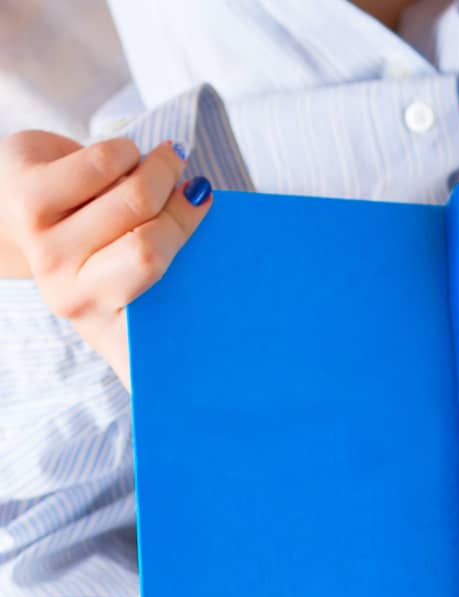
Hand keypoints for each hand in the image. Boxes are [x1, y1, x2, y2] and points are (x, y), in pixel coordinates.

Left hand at [0, 130, 212, 389]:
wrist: (10, 212)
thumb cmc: (94, 247)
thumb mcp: (133, 291)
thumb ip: (173, 309)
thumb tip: (248, 365)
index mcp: (108, 331)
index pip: (142, 362)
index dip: (177, 377)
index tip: (230, 394)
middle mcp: (73, 301)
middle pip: (151, 251)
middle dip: (183, 210)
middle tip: (195, 195)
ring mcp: (47, 250)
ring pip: (134, 198)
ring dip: (159, 170)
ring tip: (162, 167)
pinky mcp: (31, 197)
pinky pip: (107, 164)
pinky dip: (128, 152)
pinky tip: (125, 159)